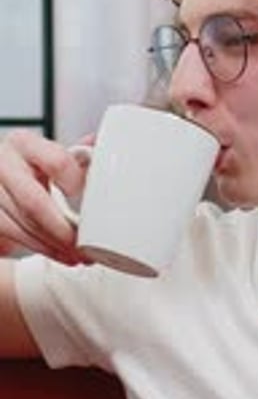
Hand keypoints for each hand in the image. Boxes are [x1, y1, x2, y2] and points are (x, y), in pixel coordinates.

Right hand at [0, 129, 89, 263]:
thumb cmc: (27, 165)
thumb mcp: (49, 153)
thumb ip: (77, 155)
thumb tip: (106, 151)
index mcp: (25, 144)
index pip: (56, 162)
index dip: (74, 183)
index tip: (88, 199)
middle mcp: (3, 165)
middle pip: (34, 202)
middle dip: (62, 229)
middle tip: (82, 244)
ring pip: (24, 224)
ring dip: (54, 245)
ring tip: (77, 255)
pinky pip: (15, 235)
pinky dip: (42, 248)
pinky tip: (59, 253)